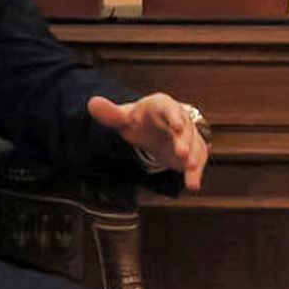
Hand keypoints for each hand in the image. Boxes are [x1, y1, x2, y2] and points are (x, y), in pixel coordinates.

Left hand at [87, 94, 208, 190]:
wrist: (156, 128)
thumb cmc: (139, 120)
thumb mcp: (124, 117)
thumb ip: (110, 114)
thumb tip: (91, 103)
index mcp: (163, 105)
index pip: (169, 108)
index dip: (174, 117)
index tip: (176, 126)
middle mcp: (180, 118)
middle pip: (184, 129)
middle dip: (184, 141)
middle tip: (181, 153)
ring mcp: (189, 135)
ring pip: (194, 145)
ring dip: (193, 157)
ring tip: (190, 169)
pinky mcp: (193, 151)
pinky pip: (197, 160)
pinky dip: (195, 172)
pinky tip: (193, 185)